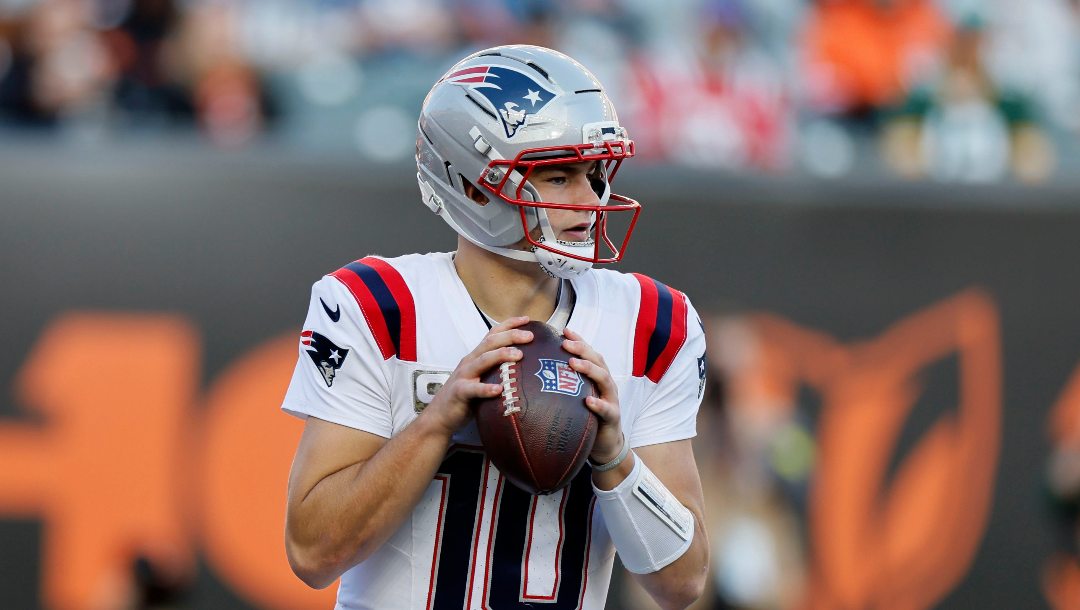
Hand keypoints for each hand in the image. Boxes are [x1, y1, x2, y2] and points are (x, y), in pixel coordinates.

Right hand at [423, 317, 533, 436]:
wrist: (439, 416)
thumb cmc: (466, 398)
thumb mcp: (482, 378)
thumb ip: (497, 371)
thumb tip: (526, 370)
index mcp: (476, 356)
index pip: (493, 334)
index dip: (509, 324)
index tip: (527, 319)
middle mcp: (470, 361)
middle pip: (491, 342)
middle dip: (511, 336)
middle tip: (530, 336)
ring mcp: (463, 376)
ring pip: (483, 360)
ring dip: (501, 355)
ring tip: (519, 355)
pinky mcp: (459, 392)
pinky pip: (473, 389)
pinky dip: (486, 388)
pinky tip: (499, 390)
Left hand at [562, 327, 623, 463]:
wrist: (605, 444)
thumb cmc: (586, 417)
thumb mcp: (575, 397)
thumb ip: (563, 385)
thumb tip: (536, 373)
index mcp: (596, 377)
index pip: (589, 353)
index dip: (579, 341)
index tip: (564, 330)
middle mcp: (606, 384)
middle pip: (597, 360)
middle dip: (582, 349)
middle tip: (564, 343)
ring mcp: (611, 399)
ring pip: (604, 379)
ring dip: (589, 369)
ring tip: (572, 363)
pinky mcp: (613, 417)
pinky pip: (607, 409)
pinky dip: (599, 404)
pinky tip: (588, 401)